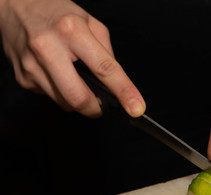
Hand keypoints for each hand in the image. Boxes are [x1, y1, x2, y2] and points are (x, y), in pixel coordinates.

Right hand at [0, 0, 144, 117]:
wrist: (14, 6)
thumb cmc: (55, 12)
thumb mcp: (89, 22)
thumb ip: (106, 52)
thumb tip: (116, 82)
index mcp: (72, 31)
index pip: (105, 69)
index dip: (124, 91)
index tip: (136, 108)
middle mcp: (48, 48)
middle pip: (79, 98)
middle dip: (96, 108)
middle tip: (102, 104)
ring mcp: (32, 66)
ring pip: (65, 103)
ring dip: (78, 99)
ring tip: (74, 77)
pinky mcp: (23, 78)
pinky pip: (51, 97)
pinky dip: (61, 91)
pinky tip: (57, 73)